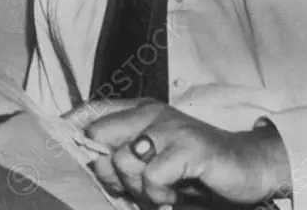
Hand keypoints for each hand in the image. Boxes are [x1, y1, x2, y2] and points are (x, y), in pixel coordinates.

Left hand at [84, 99, 291, 206]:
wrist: (248, 167)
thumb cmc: (194, 168)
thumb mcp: (153, 160)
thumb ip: (122, 158)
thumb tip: (88, 165)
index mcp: (137, 110)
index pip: (90, 111)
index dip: (69, 127)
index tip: (58, 148)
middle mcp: (149, 112)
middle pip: (98, 136)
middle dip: (107, 171)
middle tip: (132, 189)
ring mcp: (169, 127)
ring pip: (124, 159)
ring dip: (138, 188)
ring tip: (159, 193)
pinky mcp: (189, 147)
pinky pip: (153, 174)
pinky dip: (159, 193)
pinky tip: (173, 196)